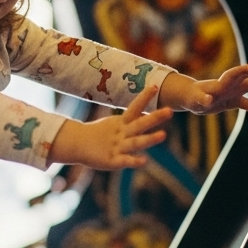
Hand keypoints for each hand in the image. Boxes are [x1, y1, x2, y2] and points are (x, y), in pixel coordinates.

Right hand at [49, 85, 171, 170]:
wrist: (77, 145)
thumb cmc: (99, 134)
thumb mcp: (115, 125)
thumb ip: (131, 119)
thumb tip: (145, 110)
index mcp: (121, 123)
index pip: (134, 107)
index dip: (144, 97)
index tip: (155, 86)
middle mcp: (121, 133)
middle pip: (140, 124)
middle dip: (155, 117)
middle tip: (170, 110)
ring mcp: (117, 147)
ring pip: (136, 142)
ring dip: (150, 138)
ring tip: (164, 135)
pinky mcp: (113, 161)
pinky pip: (126, 161)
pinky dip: (135, 161)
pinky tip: (145, 161)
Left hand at [162, 57, 247, 116]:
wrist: (192, 99)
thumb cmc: (193, 97)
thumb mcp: (197, 100)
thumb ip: (204, 99)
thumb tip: (208, 100)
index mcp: (222, 82)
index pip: (235, 73)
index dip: (244, 69)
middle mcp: (230, 85)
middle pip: (246, 74)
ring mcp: (233, 92)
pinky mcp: (233, 101)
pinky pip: (246, 104)